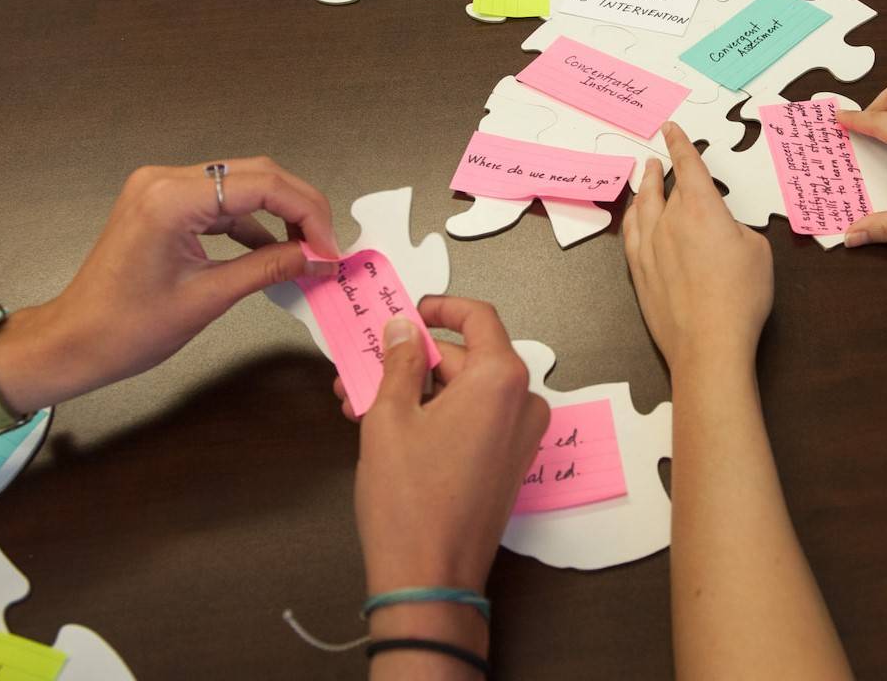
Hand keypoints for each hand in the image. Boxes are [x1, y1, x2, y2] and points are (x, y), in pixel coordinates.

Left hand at [23, 157, 339, 404]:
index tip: (329, 248)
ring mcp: (161, 187)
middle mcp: (165, 180)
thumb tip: (320, 259)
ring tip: (307, 248)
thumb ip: (271, 268)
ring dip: (279, 212)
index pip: (263, 184)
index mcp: (172, 198)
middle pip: (256, 174)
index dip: (307, 213)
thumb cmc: (127, 328)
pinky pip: (220, 201)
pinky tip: (274, 248)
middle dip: (299, 207)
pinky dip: (251, 221)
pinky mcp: (162, 202)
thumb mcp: (209, 297)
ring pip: (242, 184)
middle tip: (326, 246)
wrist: (73, 341)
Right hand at [354, 297, 548, 596]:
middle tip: (364, 368)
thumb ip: (400, 361)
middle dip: (413, 361)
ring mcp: (521, 436)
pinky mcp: (510, 462)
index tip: (410, 312)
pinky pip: (475, 420)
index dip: (441, 308)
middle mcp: (522, 404)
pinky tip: (392, 428)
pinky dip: (438, 416)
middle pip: (467, 358)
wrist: (429, 579)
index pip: (478, 318)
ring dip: (418, 392)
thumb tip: (404, 329)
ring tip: (363, 404)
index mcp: (501, 380)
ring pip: (465, 393)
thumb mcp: (390, 416)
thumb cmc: (412, 505)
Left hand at [623, 122, 773, 374]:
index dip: (680, 144)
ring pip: (643, 206)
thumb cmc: (740, 297)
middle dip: (667, 168)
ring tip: (647, 174)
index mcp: (702, 209)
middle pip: (668, 187)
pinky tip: (634, 214)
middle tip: (663, 156)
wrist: (709, 342)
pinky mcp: (640, 271)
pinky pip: (631, 233)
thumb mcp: (757, 252)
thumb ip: (736, 230)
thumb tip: (722, 231)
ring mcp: (650, 246)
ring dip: (646, 187)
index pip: (689, 166)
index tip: (670, 129)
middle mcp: (670, 221)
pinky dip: (632, 217)